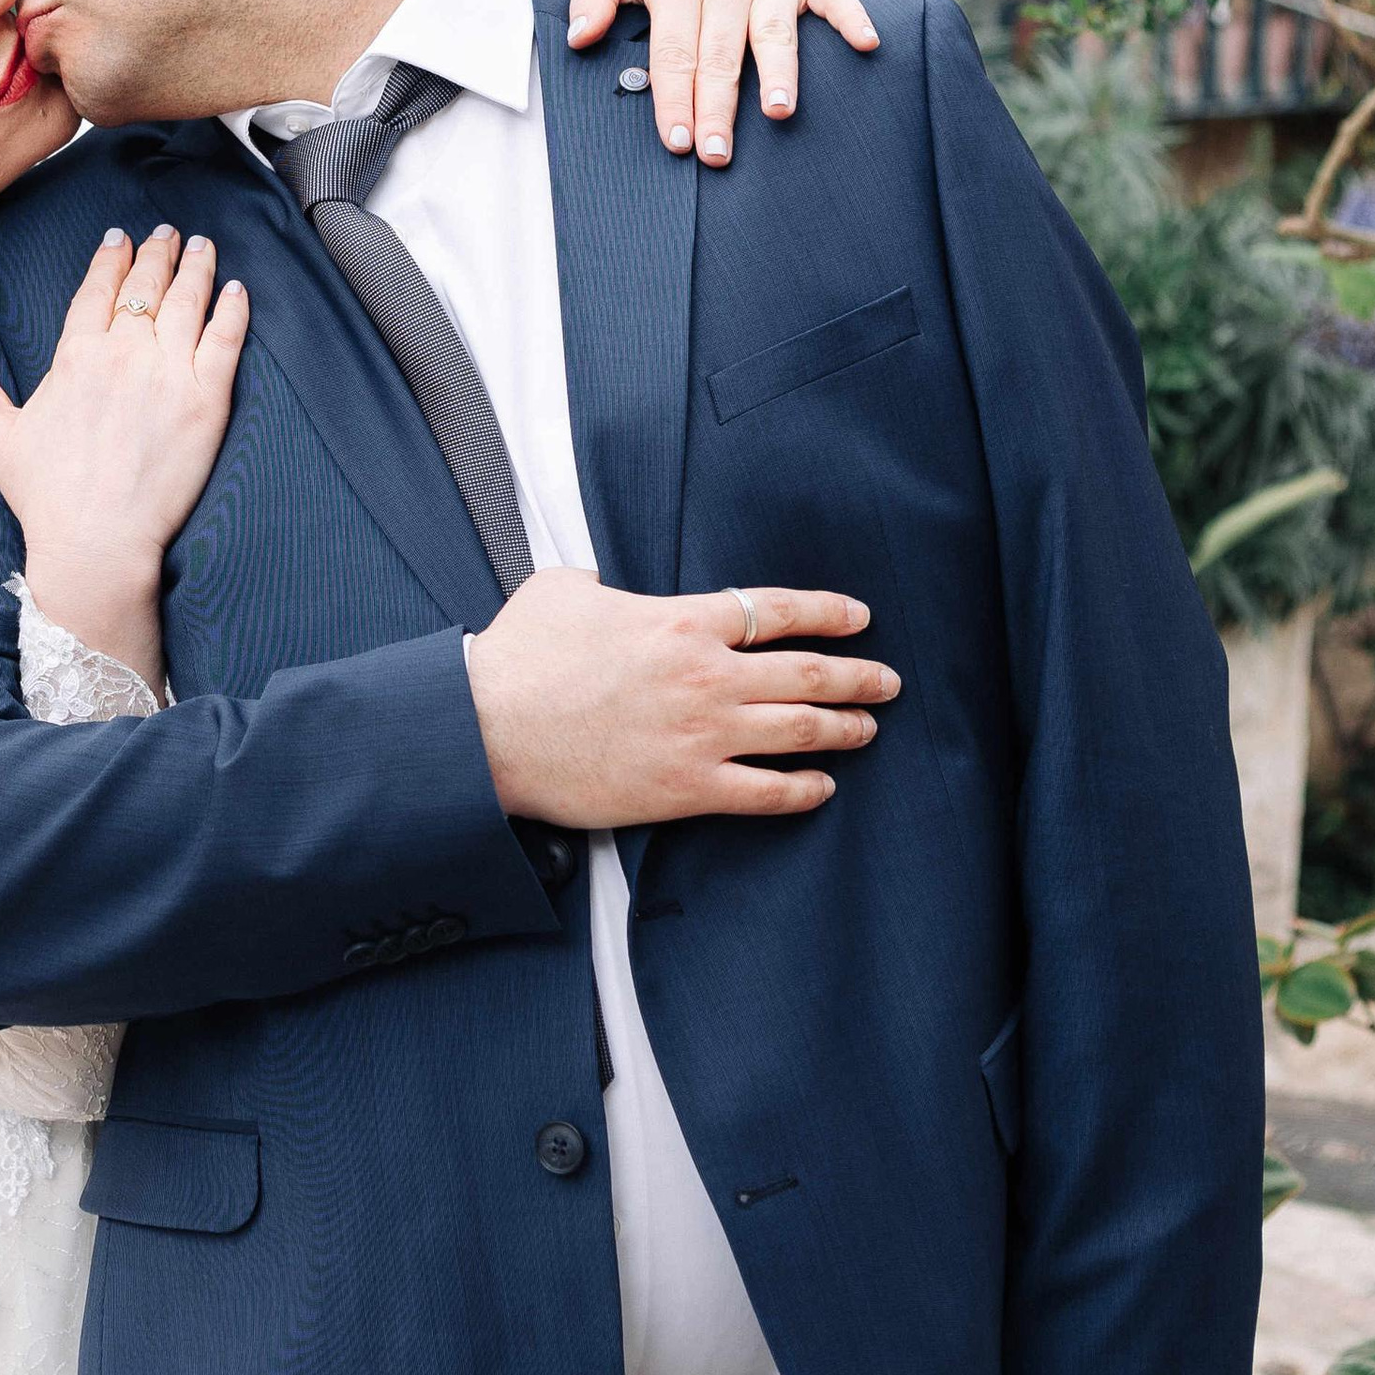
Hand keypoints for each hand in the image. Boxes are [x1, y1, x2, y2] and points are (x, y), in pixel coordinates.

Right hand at [0, 226, 248, 691]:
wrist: (97, 541)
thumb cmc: (45, 497)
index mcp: (76, 357)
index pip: (98, 290)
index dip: (110, 258)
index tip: (120, 238)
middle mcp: (124, 354)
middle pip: (146, 286)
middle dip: (158, 252)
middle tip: (168, 233)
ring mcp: (170, 373)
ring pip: (188, 301)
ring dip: (196, 267)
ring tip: (202, 246)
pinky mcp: (208, 399)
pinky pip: (226, 339)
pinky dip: (233, 309)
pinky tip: (237, 289)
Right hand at [463, 573, 894, 831]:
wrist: (487, 730)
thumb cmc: (518, 658)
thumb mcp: (560, 590)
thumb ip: (599, 581)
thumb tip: (602, 582)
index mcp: (680, 620)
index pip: (776, 610)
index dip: (828, 612)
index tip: (860, 618)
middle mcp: (705, 675)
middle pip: (808, 672)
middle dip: (858, 676)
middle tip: (887, 681)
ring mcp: (701, 735)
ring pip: (800, 730)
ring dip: (844, 728)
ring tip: (867, 729)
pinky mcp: (685, 789)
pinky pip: (766, 792)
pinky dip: (803, 790)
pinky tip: (822, 787)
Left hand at [568, 0, 879, 166]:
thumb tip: (581, 38)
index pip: (674, 50)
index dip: (674, 98)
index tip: (676, 141)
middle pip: (721, 53)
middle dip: (718, 106)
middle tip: (717, 154)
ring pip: (774, 31)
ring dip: (780, 72)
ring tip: (780, 112)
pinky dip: (852, 16)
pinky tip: (868, 45)